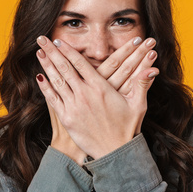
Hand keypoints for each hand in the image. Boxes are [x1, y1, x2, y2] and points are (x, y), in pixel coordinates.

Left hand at [35, 36, 158, 158]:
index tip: (59, 41)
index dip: (68, 50)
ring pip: (57, 81)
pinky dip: (46, 87)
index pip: (80, 63)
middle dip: (52, 52)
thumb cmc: (128, 128)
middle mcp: (85, 94)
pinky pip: (53, 99)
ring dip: (46, 65)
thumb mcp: (138, 104)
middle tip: (42, 39)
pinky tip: (40, 77)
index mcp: (100, 88)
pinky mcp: (67, 119)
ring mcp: (74, 106)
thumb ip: (142, 83)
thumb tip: (153, 67)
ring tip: (39, 53)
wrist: (115, 152)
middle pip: (64, 68)